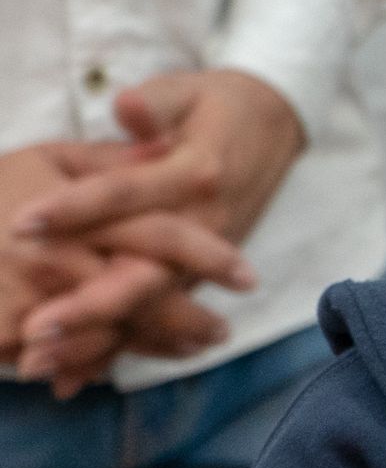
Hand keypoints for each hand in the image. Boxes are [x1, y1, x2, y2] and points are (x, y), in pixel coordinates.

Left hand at [6, 73, 293, 390]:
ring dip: (97, 338)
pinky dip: (119, 349)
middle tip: (33, 327)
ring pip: (150, 305)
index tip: (21, 224)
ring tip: (40, 362)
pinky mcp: (204, 272)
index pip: (127, 194)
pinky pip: (161, 316)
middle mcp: (206, 221)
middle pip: (145, 272)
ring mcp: (208, 254)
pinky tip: (75, 377)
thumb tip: (124, 103)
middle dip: (88, 303)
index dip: (75, 209)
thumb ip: (154, 105)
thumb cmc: (219, 104)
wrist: (278, 125)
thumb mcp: (188, 90)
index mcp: (196, 171)